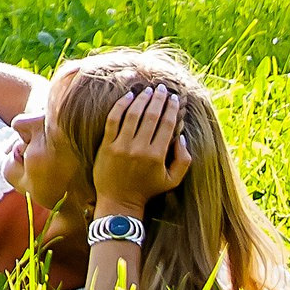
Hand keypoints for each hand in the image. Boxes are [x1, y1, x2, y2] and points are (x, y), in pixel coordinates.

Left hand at [91, 86, 192, 212]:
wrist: (119, 201)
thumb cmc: (148, 189)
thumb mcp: (173, 180)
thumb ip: (184, 160)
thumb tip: (182, 136)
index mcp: (157, 156)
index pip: (166, 125)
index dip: (171, 109)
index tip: (174, 98)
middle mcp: (139, 148)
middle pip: (151, 116)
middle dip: (158, 99)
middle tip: (162, 88)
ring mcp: (121, 145)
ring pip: (132, 115)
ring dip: (141, 99)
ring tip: (147, 90)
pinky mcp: (106, 144)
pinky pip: (113, 120)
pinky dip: (120, 106)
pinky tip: (127, 96)